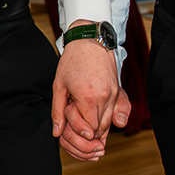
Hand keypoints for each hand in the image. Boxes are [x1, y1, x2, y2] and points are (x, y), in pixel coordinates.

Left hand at [52, 28, 119, 161]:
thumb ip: (58, 112)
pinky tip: (94, 111)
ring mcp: (114, 94)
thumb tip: (57, 132)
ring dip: (97, 125)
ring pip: (109, 122)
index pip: (90, 130)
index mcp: (88, 98)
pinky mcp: (118, 90)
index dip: (80, 133)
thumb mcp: (59, 87)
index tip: (71, 129)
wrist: (90, 41)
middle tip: (76, 124)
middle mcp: (105, 98)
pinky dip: (105, 116)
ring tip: (84, 116)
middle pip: (101, 129)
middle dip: (89, 132)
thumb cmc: (72, 61)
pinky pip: (114, 111)